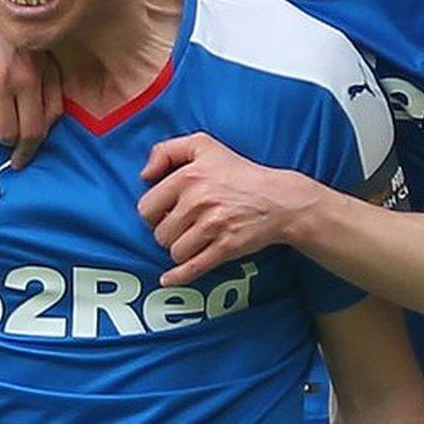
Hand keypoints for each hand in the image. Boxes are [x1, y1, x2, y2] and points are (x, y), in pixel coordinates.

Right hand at [0, 2, 61, 166]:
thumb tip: (47, 130)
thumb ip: (52, 94)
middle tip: (6, 129)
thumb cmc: (16, 36)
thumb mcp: (44, 59)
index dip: (27, 152)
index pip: (31, 131)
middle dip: (6, 139)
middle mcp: (0, 79)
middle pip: (4, 134)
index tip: (21, 161)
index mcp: (29, 77)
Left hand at [139, 133, 319, 285]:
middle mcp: (198, 200)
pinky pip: (192, 267)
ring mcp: (213, 226)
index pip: (147, 207)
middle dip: (168, 233)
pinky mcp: (226, 247)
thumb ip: (166, 151)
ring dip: (181, 250)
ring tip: (195, 239)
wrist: (279, 199)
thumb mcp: (203, 145)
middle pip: (160, 233)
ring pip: (175, 252)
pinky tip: (168, 279)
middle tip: (184, 227)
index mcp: (188, 175)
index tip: (167, 213)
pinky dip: (178, 276)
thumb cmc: (239, 173)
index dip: (155, 213)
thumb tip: (144, 175)